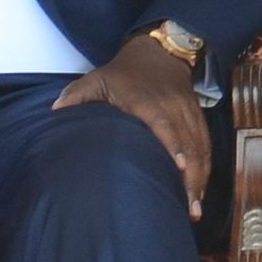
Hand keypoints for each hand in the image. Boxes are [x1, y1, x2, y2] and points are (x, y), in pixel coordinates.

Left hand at [56, 37, 208, 218]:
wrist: (160, 53)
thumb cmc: (124, 72)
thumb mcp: (97, 78)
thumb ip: (77, 95)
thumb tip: (55, 111)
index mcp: (147, 100)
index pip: (164, 124)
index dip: (174, 145)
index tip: (178, 167)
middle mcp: (172, 106)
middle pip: (188, 143)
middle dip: (191, 176)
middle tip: (190, 209)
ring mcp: (188, 112)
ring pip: (200, 147)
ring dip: (200, 178)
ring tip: (196, 209)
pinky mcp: (197, 117)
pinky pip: (205, 145)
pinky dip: (205, 169)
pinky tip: (200, 192)